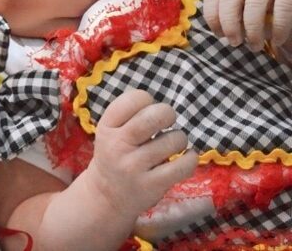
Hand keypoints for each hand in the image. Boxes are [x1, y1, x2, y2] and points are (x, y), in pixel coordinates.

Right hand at [86, 89, 197, 216]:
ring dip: (179, 139)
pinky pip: (184, 165)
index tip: (146, 111)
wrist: (105, 196)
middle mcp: (117, 145)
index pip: (133, 99)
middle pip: (154, 116)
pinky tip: (185, 159)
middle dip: (168, 114)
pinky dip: (191, 159)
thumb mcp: (110, 132)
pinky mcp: (152, 185)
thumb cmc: (115, 155)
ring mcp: (134, 167)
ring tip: (171, 146)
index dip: (146, 100)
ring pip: (174, 140)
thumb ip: (129, 116)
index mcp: (107, 128)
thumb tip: (163, 107)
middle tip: (167, 122)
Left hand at [203, 0, 291, 50]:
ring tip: (255, 46)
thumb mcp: (246, 13)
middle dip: (230, 25)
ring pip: (254, 3)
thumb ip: (234, 19)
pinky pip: (282, 6)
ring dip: (253, 29)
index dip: (212, 18)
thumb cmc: (267, 12)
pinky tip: (277, 40)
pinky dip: (278, 27)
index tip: (220, 35)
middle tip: (235, 43)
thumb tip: (225, 34)